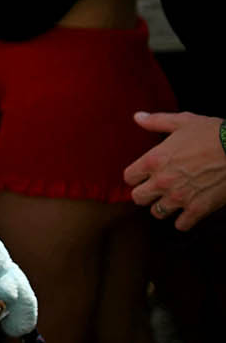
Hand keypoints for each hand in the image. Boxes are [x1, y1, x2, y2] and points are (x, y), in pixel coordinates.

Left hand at [124, 111, 225, 229]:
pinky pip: (181, 225)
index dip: (135, 176)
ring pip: (157, 213)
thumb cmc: (213, 133)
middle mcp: (162, 181)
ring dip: (163, 207)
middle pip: (138, 198)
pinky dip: (184, 221)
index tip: (143, 175)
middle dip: (145, 193)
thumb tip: (137, 117)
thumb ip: (157, 121)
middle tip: (155, 189)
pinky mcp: (199, 209)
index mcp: (154, 160)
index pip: (129, 177)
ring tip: (172, 199)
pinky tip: (188, 211)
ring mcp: (180, 197)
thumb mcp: (183, 121)